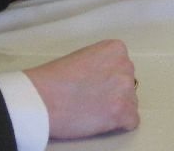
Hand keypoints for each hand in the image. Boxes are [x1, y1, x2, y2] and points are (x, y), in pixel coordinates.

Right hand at [24, 39, 138, 139]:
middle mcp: (125, 66)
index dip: (107, 78)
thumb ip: (102, 64)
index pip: (122, 66)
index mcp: (115, 49)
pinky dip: (118, 125)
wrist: (42, 98)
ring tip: (92, 109)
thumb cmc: (54, 79)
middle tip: (92, 98)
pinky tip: (99, 120)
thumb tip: (108, 78)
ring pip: (130, 103)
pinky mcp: (124, 113)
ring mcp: (126, 89)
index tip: (94, 83)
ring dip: (115, 108)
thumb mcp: (83, 57)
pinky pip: (131, 121)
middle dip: (114, 92)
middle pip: (127, 84)